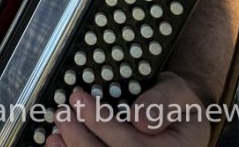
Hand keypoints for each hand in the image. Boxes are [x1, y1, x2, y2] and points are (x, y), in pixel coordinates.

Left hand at [49, 73, 210, 146]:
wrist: (180, 119)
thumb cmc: (178, 108)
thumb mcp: (180, 95)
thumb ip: (163, 103)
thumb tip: (140, 118)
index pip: (132, 144)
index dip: (101, 123)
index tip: (80, 99)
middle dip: (80, 137)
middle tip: (63, 113)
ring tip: (58, 131)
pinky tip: (58, 145)